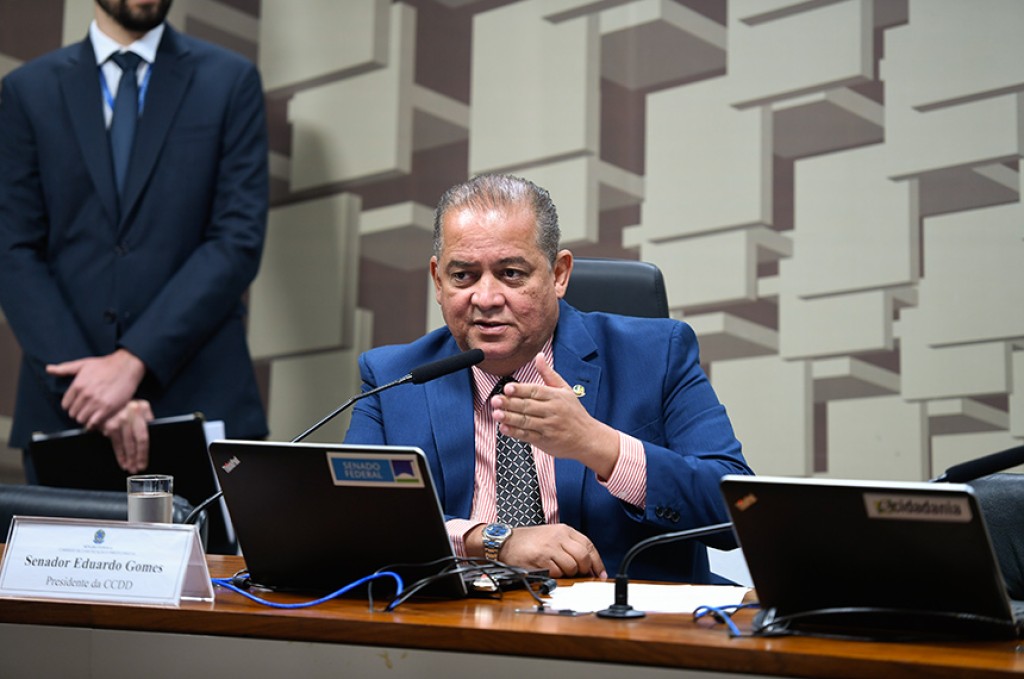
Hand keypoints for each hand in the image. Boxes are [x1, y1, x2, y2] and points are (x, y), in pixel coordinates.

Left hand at [47, 349, 145, 429]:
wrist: (127, 366)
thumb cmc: (106, 364)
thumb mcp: (83, 364)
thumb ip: (65, 368)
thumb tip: (48, 369)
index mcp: (77, 385)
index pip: (65, 405)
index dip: (70, 406)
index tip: (77, 405)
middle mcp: (85, 395)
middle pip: (73, 413)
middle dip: (78, 412)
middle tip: (86, 410)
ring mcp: (96, 403)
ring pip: (82, 419)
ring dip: (86, 418)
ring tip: (92, 414)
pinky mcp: (108, 409)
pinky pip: (94, 423)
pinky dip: (94, 424)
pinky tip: (98, 419)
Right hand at [101, 399, 153, 472]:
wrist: (110, 395)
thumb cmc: (130, 404)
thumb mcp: (143, 406)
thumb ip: (148, 419)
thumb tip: (154, 435)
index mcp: (142, 409)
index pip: (143, 436)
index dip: (143, 452)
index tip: (144, 462)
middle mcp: (129, 414)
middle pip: (134, 442)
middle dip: (136, 458)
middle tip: (138, 469)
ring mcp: (117, 419)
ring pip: (124, 444)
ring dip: (127, 459)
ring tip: (130, 468)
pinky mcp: (107, 424)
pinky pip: (114, 443)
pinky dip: (119, 454)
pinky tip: (122, 462)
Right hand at [487, 523, 605, 578]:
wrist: (506, 541)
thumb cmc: (530, 540)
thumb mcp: (552, 535)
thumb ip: (570, 545)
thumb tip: (588, 565)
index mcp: (564, 530)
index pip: (588, 545)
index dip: (597, 562)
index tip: (600, 573)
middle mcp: (558, 537)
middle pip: (583, 557)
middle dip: (585, 570)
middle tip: (581, 574)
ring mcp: (550, 548)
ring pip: (571, 567)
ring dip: (568, 573)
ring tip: (558, 568)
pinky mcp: (541, 559)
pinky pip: (557, 573)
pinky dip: (555, 575)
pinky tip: (547, 569)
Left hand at [492, 353, 620, 478]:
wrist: (588, 438)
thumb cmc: (575, 413)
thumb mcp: (565, 390)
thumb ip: (548, 374)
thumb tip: (539, 356)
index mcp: (555, 397)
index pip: (535, 391)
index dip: (520, 389)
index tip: (507, 388)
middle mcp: (552, 411)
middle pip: (528, 406)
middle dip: (510, 403)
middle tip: (496, 399)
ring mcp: (548, 427)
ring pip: (526, 421)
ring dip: (509, 418)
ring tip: (496, 414)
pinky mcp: (545, 441)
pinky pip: (528, 436)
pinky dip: (515, 433)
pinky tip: (504, 428)